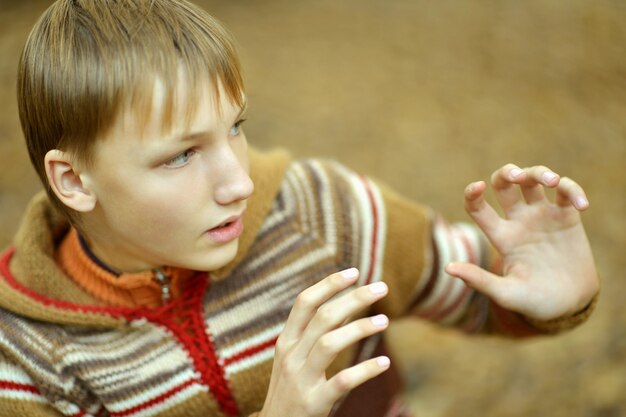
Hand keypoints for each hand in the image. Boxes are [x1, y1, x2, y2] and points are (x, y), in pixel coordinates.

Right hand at [259, 269, 389, 416]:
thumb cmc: (290, 389)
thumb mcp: (293, 357)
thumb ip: (313, 333)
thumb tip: (344, 304)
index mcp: (286, 341)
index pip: (304, 302)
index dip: (329, 284)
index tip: (354, 272)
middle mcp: (291, 355)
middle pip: (323, 317)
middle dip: (353, 298)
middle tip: (382, 288)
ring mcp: (301, 379)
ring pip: (329, 344)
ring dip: (360, 329)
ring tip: (385, 320)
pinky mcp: (314, 402)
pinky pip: (341, 382)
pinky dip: (364, 371)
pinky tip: (384, 363)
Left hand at [445, 164, 598, 320]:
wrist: (571, 305)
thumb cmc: (534, 301)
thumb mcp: (505, 293)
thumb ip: (479, 280)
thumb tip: (448, 269)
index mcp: (500, 236)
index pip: (477, 207)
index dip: (473, 194)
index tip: (477, 187)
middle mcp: (518, 221)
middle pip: (504, 184)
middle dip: (507, 172)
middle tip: (517, 176)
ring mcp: (542, 216)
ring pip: (534, 180)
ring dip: (540, 172)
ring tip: (552, 180)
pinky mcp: (567, 217)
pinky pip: (567, 192)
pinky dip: (573, 190)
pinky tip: (582, 205)